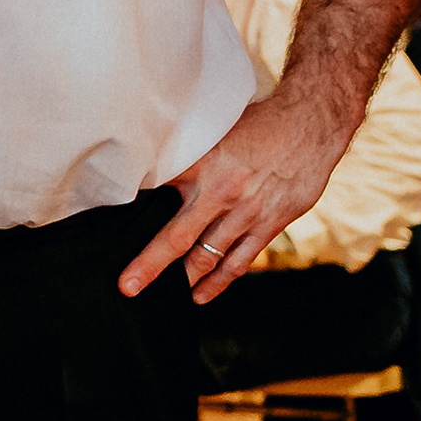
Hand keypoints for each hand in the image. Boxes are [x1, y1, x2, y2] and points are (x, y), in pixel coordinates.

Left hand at [124, 90, 351, 302]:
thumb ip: (188, 154)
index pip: (158, 190)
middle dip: (150, 264)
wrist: (311, 124)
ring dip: (184, 279)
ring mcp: (248, 212)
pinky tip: (201, 294)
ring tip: (161, 297)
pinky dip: (219, 281)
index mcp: (202, 163)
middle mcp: (222, 191)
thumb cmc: (259, 123)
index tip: (110, 225)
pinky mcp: (270, 224)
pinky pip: (239, 261)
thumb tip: (155, 168)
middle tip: (128, 286)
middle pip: (178, 236)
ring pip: (208, 256)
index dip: (133, 209)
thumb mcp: (215, 129)